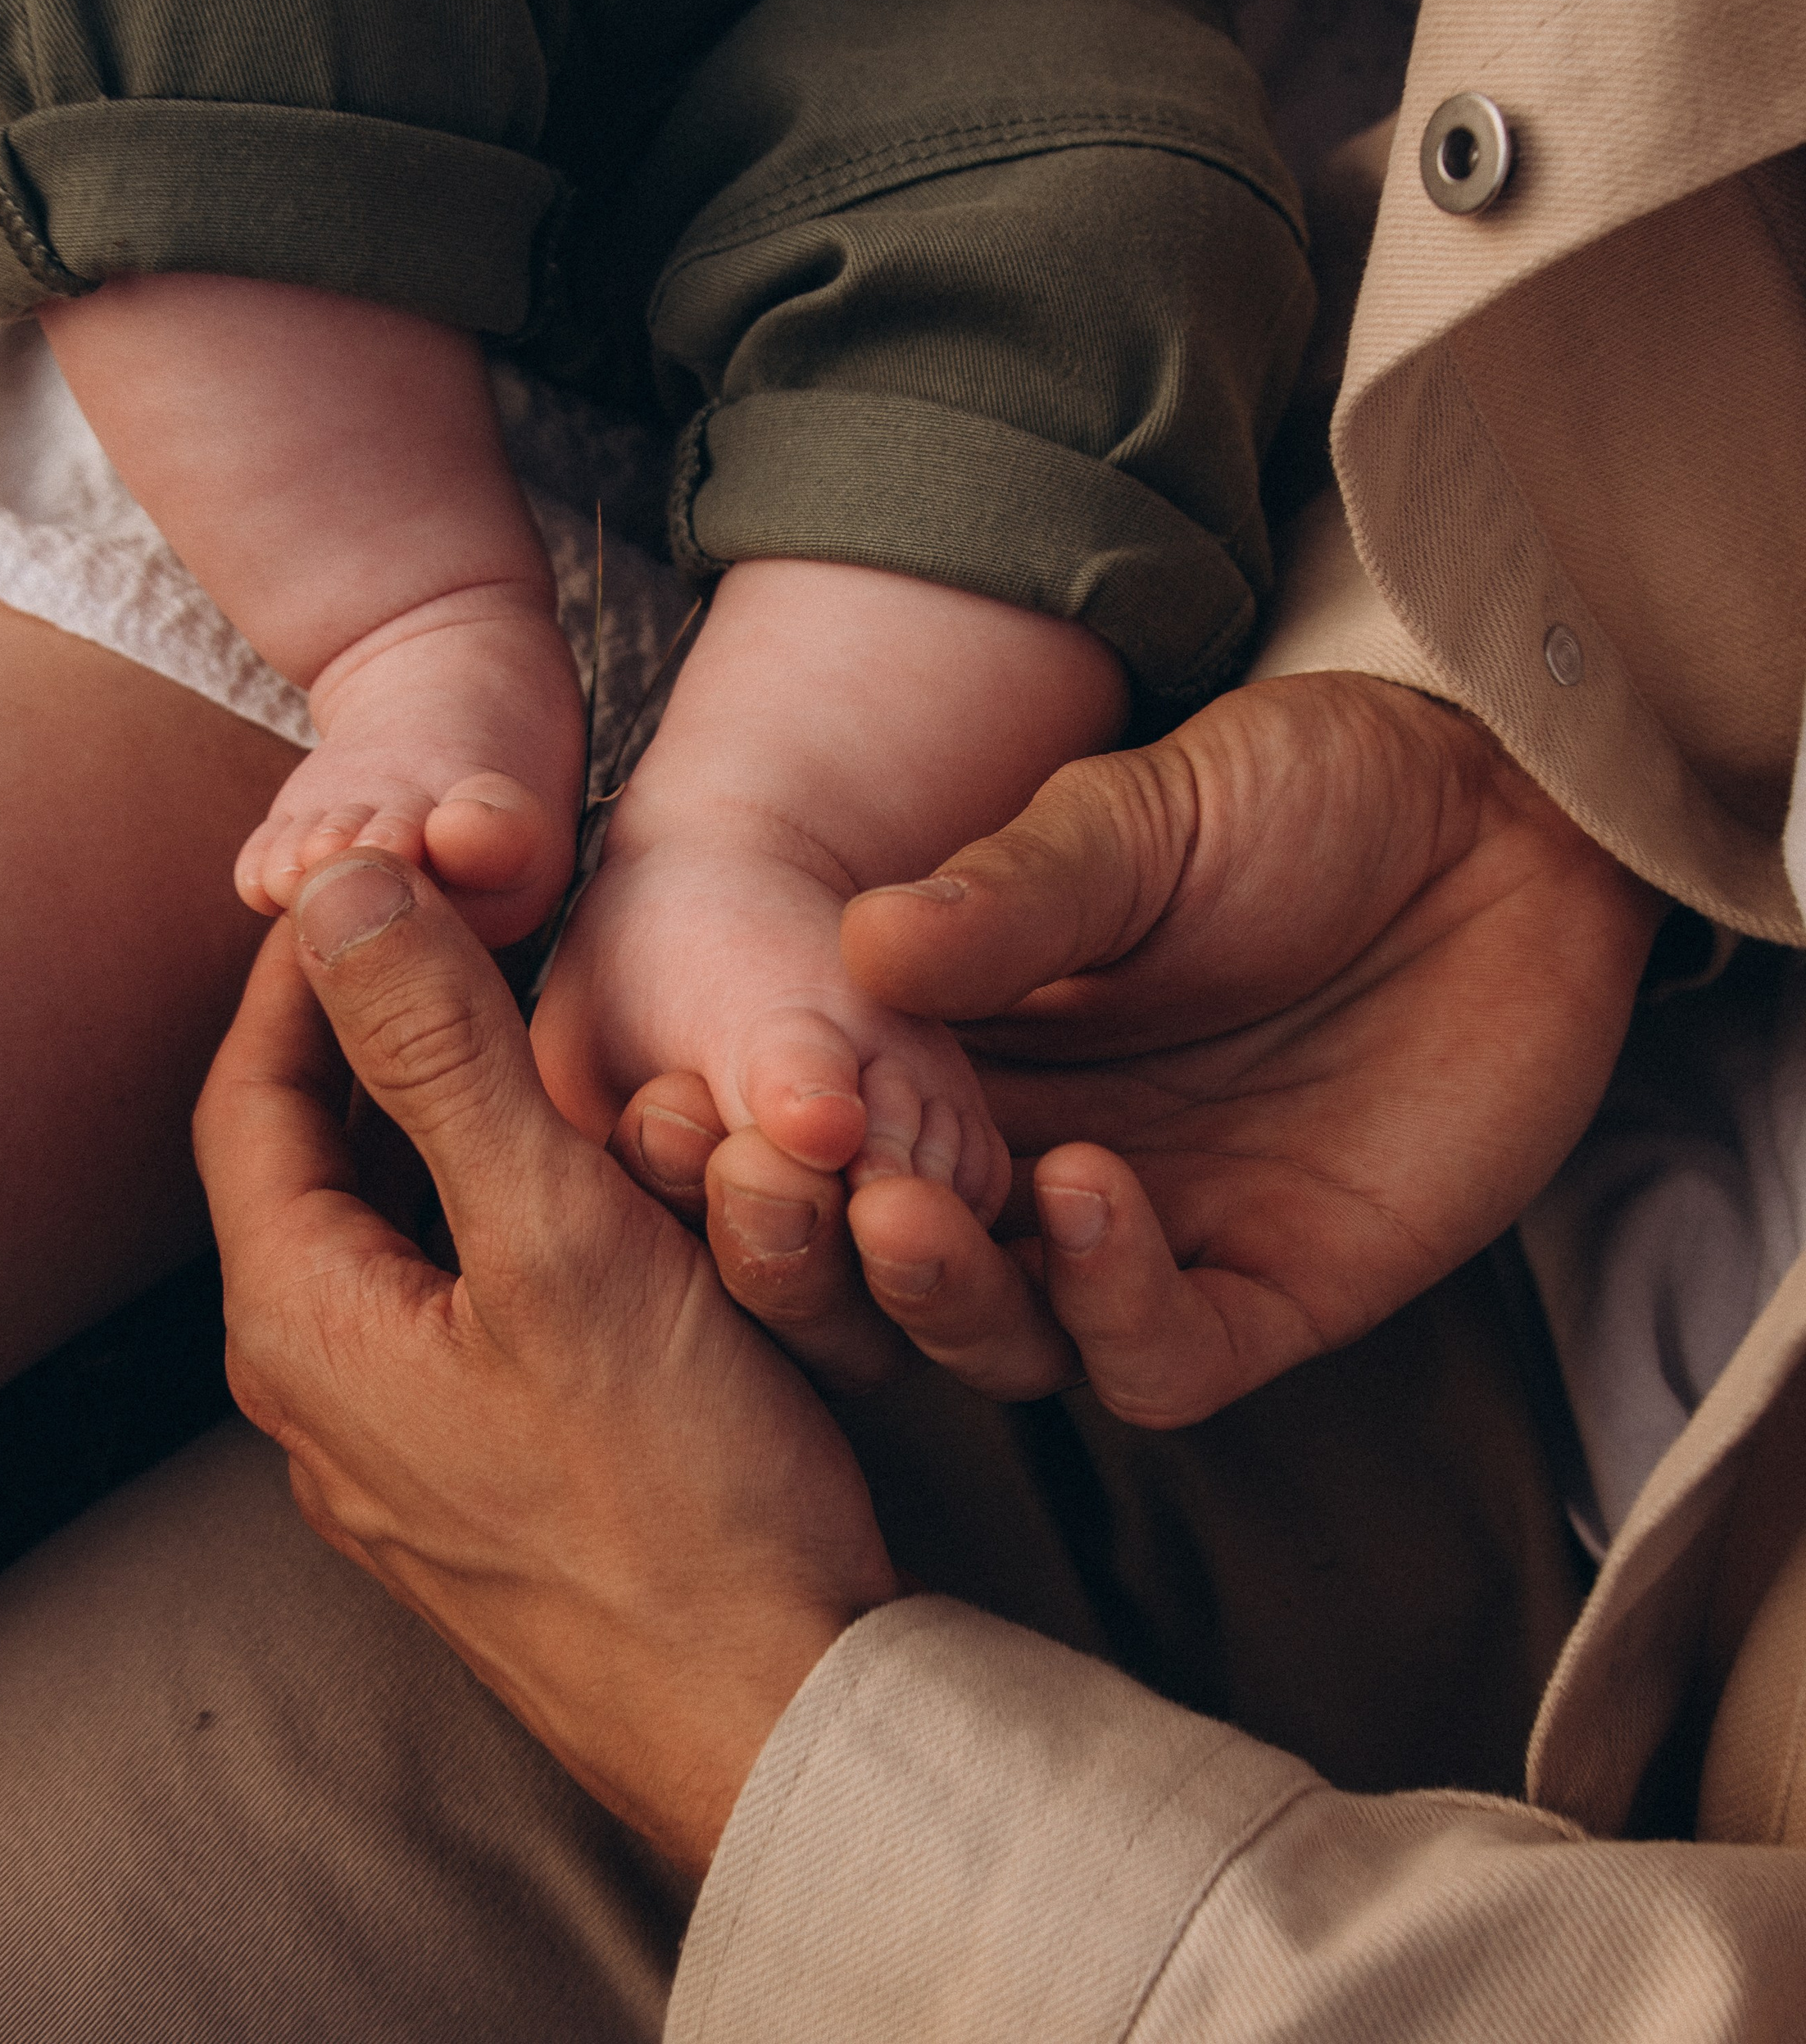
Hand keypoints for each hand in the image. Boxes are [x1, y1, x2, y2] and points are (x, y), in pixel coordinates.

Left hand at [192, 853, 897, 1875]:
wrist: (776, 1719)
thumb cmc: (675, 1491)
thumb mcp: (555, 1234)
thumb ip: (440, 1051)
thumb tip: (338, 884)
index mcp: (299, 1324)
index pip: (252, 1091)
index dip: (308, 966)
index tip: (389, 869)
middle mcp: (319, 1394)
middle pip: (317, 1159)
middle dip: (381, 1031)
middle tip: (468, 925)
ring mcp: (398, 1452)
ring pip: (398, 1231)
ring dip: (451, 1119)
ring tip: (540, 1024)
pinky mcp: (484, 1485)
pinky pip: (465, 1302)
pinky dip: (507, 1211)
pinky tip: (602, 1183)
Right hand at [642, 676, 1659, 1424]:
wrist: (1498, 820)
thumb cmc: (1296, 798)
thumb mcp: (1132, 820)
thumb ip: (1007, 898)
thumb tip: (855, 950)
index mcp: (952, 1060)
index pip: (805, 1146)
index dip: (722, 1150)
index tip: (656, 1114)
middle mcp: (1023, 1167)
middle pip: (871, 1275)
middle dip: (796, 1250)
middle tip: (759, 1183)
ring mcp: (1144, 1242)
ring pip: (998, 1342)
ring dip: (933, 1291)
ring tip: (901, 1201)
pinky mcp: (1272, 1294)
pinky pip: (1160, 1357)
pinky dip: (1108, 1299)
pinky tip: (1086, 1189)